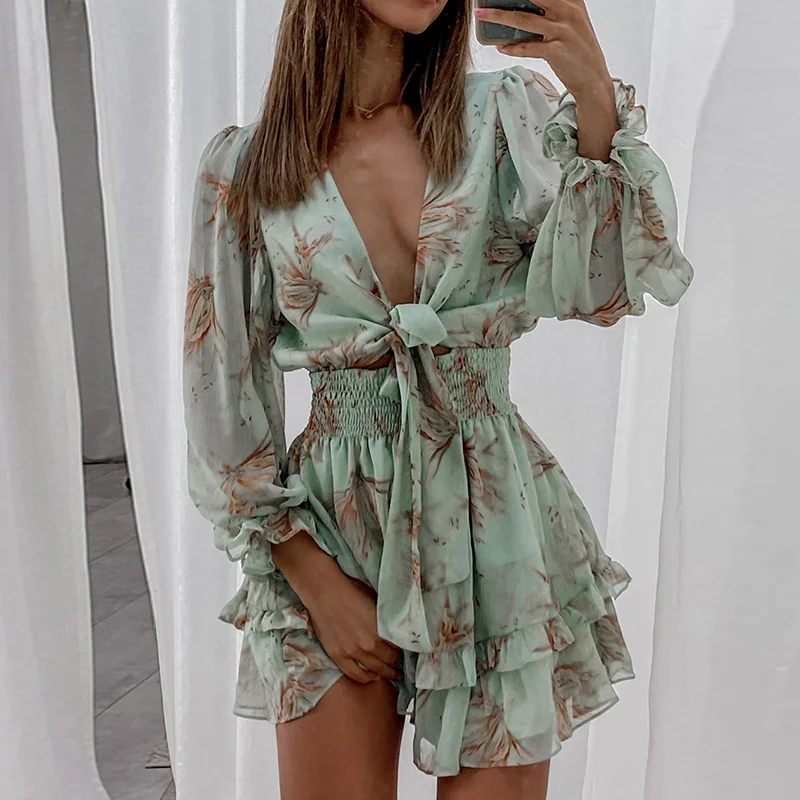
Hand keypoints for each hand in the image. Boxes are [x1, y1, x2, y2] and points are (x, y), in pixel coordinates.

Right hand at [302, 568, 404, 684]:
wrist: (324, 591)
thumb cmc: (351, 590)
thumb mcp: (375, 602)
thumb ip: (385, 619)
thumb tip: (395, 628)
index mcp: (380, 629)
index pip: (398, 647)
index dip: (403, 650)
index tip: (405, 652)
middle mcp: (368, 644)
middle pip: (389, 660)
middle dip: (397, 664)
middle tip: (401, 666)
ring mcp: (352, 651)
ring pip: (374, 670)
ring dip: (385, 673)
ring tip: (391, 674)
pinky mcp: (337, 655)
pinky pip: (354, 674)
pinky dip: (365, 678)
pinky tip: (372, 677)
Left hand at [474, 1, 611, 98]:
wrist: (592, 78)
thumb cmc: (578, 50)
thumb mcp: (571, 22)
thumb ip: (553, 11)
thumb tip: (523, 8)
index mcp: (572, 1)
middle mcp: (568, 11)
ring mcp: (562, 31)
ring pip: (524, 20)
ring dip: (499, 17)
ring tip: (482, 15)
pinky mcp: (556, 50)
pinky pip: (527, 48)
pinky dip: (512, 48)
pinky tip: (501, 47)